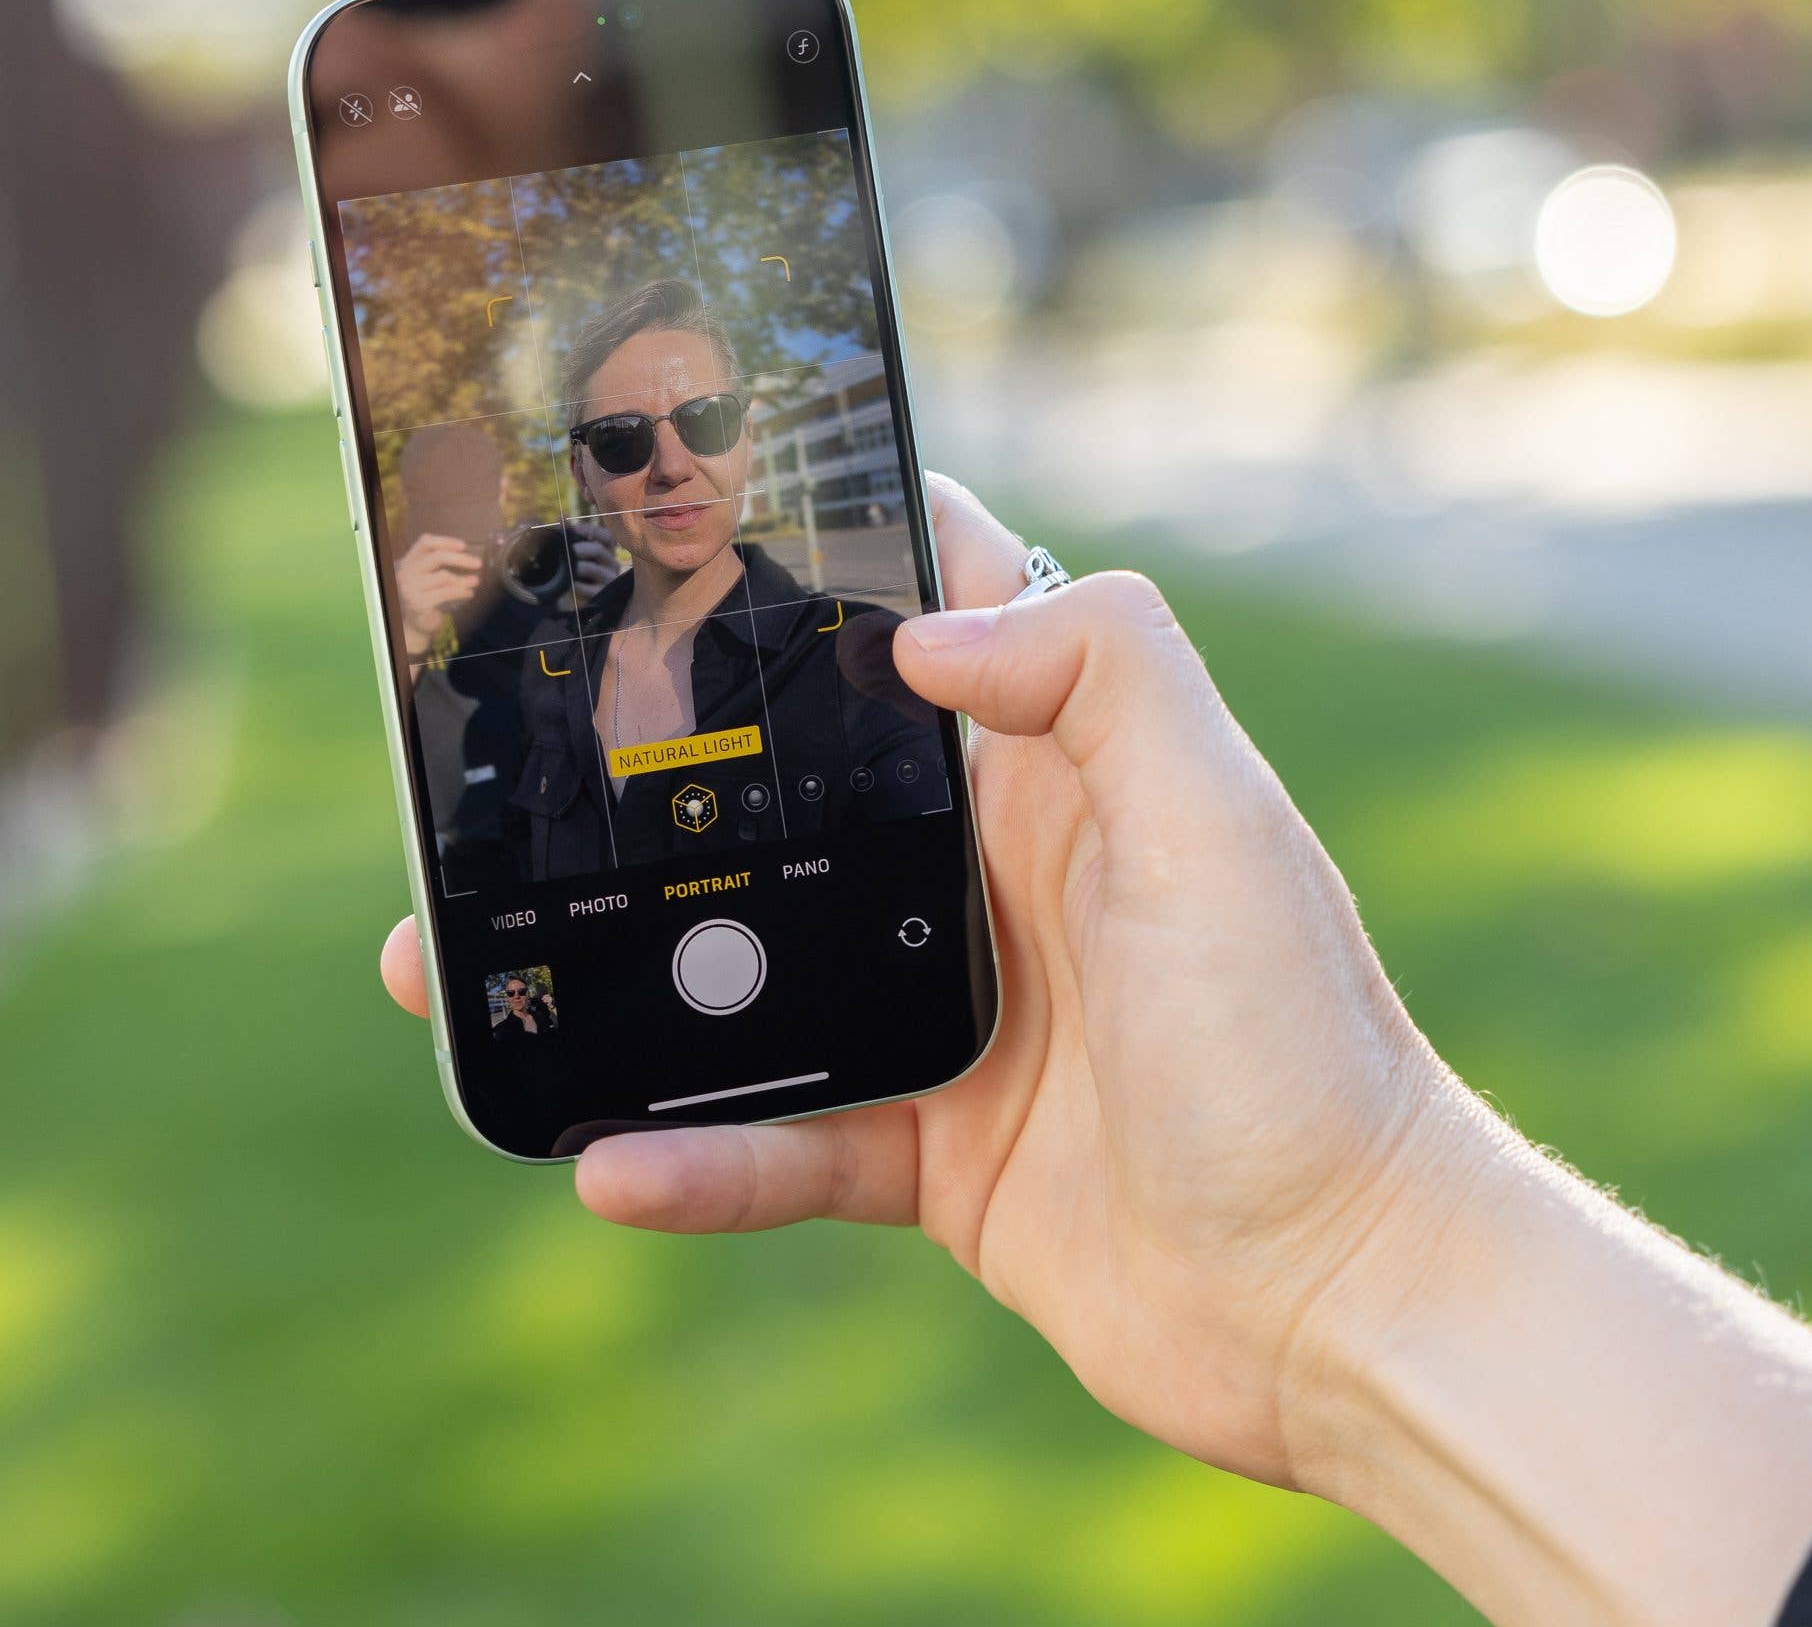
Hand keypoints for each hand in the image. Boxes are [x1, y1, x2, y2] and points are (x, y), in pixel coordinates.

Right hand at [377, 476, 1811, 1624]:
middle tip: (489, 761)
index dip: (818, 559)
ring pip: (750, 974)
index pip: (928, 624)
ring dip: (621, 974)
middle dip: (645, 781)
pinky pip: (786, 1145)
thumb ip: (1106, 679)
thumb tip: (930, 628)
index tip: (669, 508)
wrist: (1353, 1302)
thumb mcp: (1224, 828)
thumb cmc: (1311, 1055)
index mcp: (1067, 777)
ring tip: (458, 969)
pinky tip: (604, 1160)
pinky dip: (698, 1158)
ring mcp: (964, 1019)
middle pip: (791, 800)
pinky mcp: (943, 1155)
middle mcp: (1004, 881)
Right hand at [390, 533, 481, 658]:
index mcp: (408, 561)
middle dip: (461, 559)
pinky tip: (469, 593)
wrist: (415, 624)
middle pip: (437, 557)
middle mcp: (406, 572)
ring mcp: (410, 588)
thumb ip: (438, 564)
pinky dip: (461, 592)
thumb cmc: (426, 596)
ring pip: (445, 576)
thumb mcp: (427, 576)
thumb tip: (468, 554)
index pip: (425, 542)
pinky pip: (446, 593)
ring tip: (476, 581)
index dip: (445, 541)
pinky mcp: (419, 603)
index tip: (464, 545)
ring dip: (464, 579)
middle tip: (479, 564)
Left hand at [549, 520, 617, 607]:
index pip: (606, 536)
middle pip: (598, 549)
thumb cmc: (576, 574)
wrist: (574, 603)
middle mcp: (611, 563)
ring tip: (565, 566)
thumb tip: (561, 517)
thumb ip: (569, 535)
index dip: (590, 530)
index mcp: (606, 551)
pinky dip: (577, 585)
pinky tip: (568, 584)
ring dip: (576, 566)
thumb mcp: (573, 554)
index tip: (574, 529)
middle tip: (566, 549)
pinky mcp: (603, 596)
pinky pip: (590, 588)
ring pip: (593, 568)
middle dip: (580, 548)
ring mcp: (609, 580)